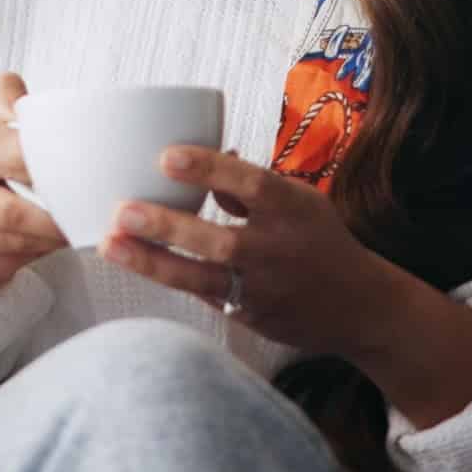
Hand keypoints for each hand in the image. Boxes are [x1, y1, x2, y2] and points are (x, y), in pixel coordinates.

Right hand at [0, 73, 69, 313]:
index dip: (51, 167)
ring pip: (10, 243)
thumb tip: (26, 113)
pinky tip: (43, 244)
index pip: (10, 155)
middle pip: (9, 211)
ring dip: (47, 240)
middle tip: (86, 216)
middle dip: (54, 218)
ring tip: (70, 229)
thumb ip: (6, 98)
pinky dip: (31, 256)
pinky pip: (3, 265)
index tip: (85, 177)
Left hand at [100, 146, 404, 357]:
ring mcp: (264, 289)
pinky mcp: (251, 316)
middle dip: (167, 226)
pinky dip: (170, 279)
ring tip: (110, 245)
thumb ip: (248, 185)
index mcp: (293, 209)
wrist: (361, 307)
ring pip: (202, 279)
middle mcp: (278, 251)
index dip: (209, 169)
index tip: (166, 156)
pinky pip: (203, 296)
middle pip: (219, 241)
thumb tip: (200, 155)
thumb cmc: (319, 238)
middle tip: (122, 210)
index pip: (251, 184)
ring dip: (153, 262)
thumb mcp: (298, 200)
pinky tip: (135, 263)